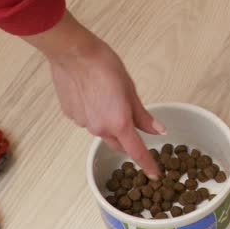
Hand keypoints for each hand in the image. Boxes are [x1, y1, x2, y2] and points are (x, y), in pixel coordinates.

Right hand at [24, 12, 164, 177]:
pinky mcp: (71, 115)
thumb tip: (158, 130)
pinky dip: (93, 113)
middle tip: (132, 126)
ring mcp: (83, 123)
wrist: (73, 53)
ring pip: (101, 130)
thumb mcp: (131, 90)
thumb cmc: (105, 65)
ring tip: (108, 98)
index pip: (136, 152)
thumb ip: (143, 115)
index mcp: (119, 123)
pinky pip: (87, 120)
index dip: (147, 164)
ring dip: (108, 123)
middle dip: (127, 140)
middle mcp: (99, 128)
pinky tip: (92, 95)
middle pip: (118, 143)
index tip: (154, 174)